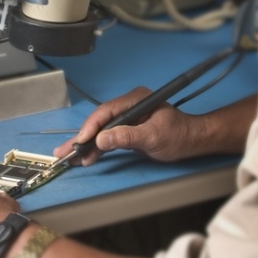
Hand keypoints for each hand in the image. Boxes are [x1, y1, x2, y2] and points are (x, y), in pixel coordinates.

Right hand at [53, 86, 201, 165]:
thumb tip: (102, 139)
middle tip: (64, 151)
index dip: (91, 127)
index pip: (107, 111)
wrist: (193, 141)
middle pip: (100, 120)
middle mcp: (129, 105)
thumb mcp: (153, 137)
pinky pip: (109, 137)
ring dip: (87, 145)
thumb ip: (127, 137)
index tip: (81, 141)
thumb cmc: (179, 135)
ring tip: (71, 158)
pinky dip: (98, 148)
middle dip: (83, 137)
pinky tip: (87, 158)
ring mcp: (128, 117)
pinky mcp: (128, 128)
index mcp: (135, 99)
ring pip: (102, 130)